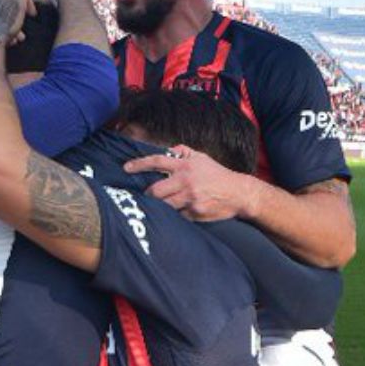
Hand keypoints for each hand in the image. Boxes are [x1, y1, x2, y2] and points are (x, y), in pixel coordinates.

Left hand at [122, 146, 259, 220]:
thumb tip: (168, 149)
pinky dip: (173, 215)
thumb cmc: (217, 175)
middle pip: (154, 191)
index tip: (126, 168)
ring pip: (163, 206)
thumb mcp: (202, 158)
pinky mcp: (194, 213)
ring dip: (159, 207)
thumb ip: (183, 152)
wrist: (238, 193)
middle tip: (146, 197)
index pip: (157, 161)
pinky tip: (176, 213)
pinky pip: (176, 216)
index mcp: (185, 166)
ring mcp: (190, 198)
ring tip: (157, 207)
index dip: (139, 164)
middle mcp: (185, 181)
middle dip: (147, 195)